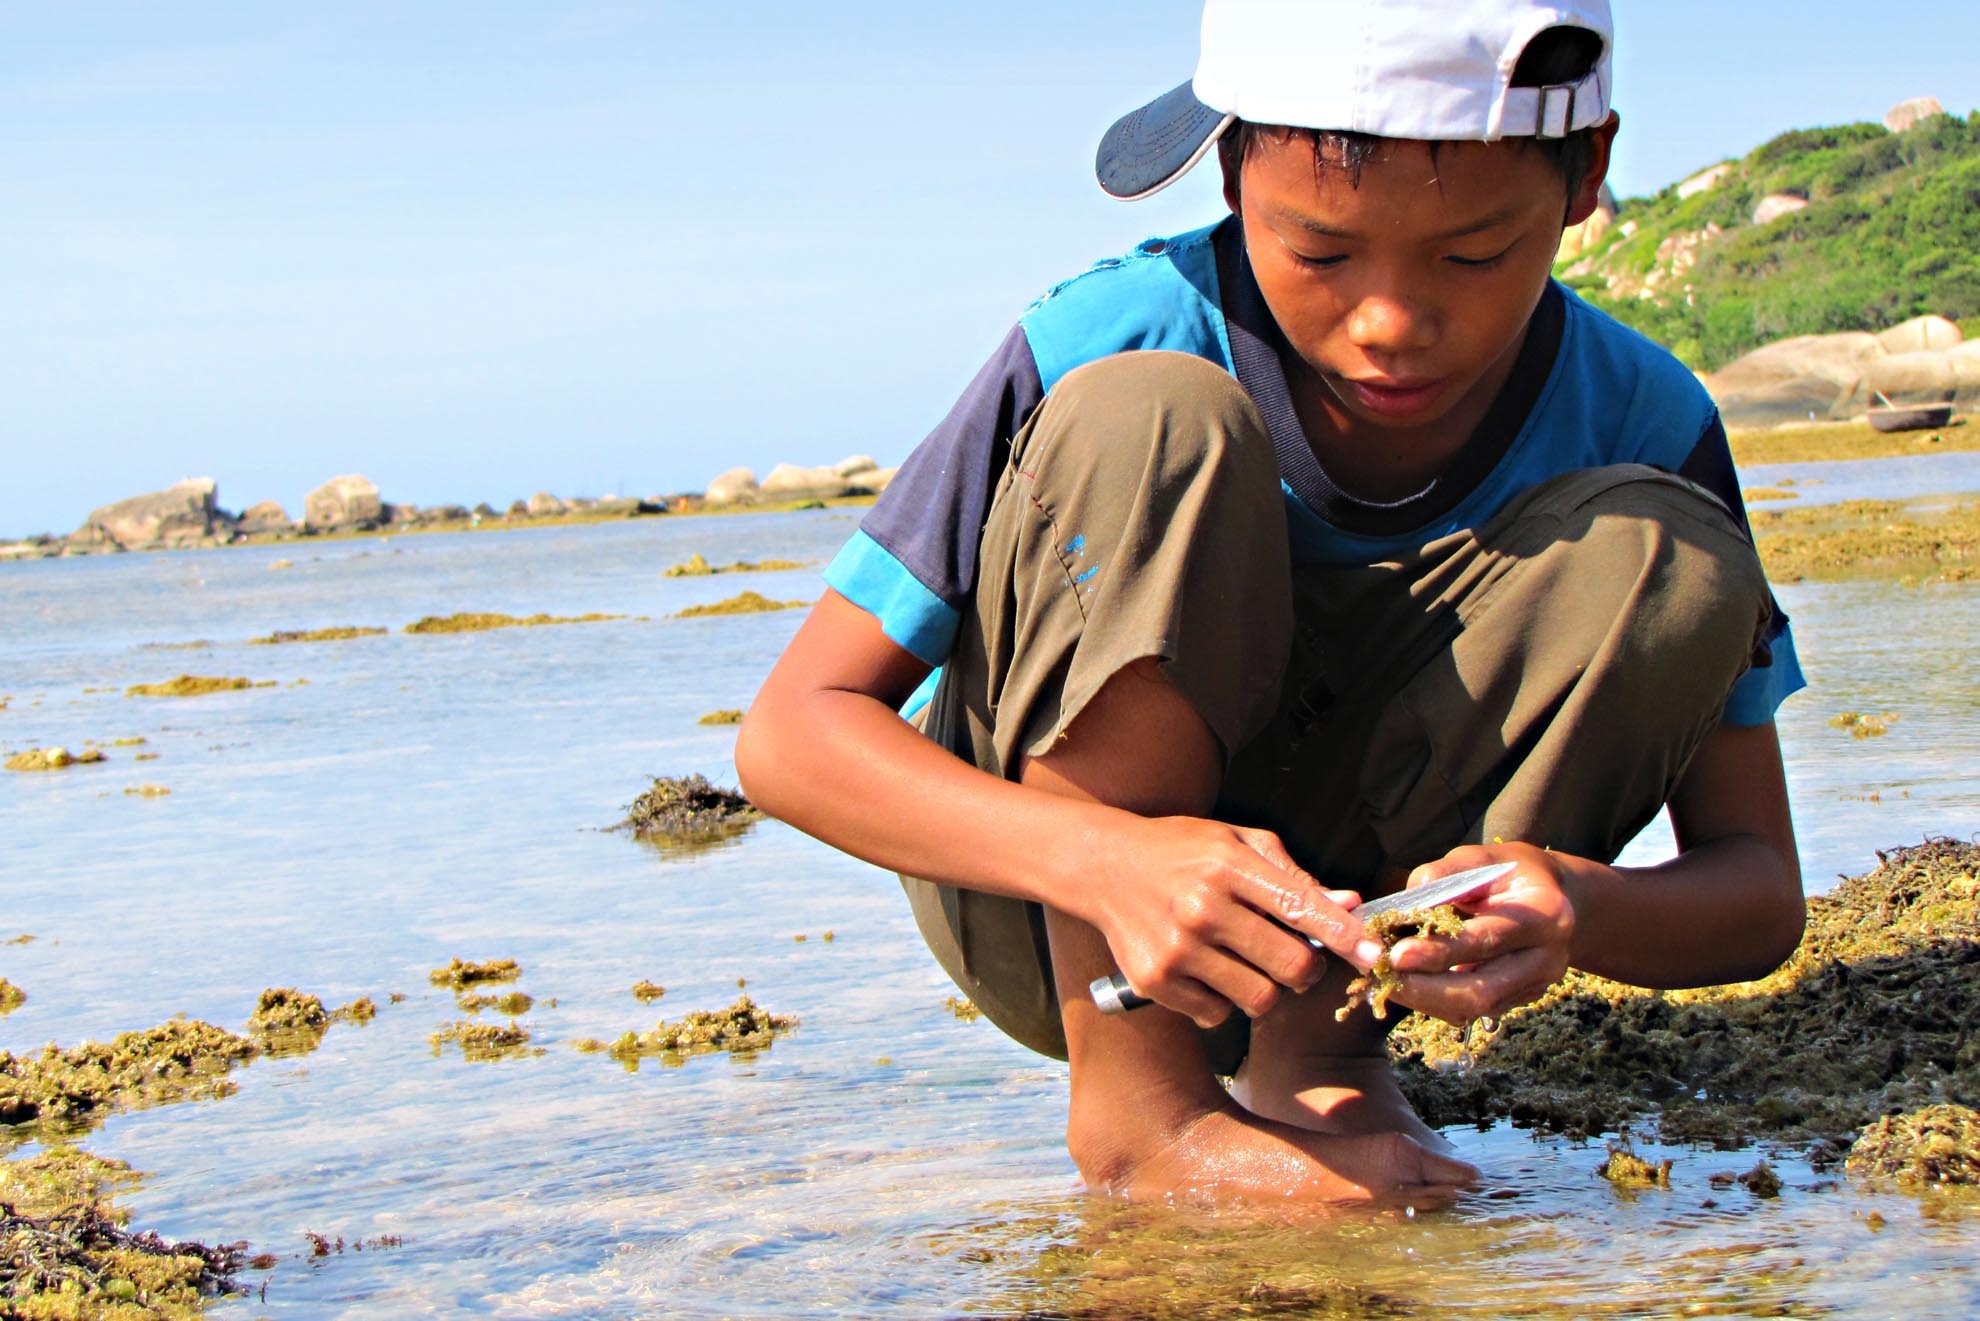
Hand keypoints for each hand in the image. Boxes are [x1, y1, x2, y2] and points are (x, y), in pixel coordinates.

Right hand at [1082, 815, 1381, 1029]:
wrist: (1104, 866)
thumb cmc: (1182, 851)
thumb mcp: (1236, 842)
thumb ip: (1293, 876)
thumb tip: (1348, 905)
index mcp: (1229, 867)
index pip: (1303, 909)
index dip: (1346, 937)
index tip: (1373, 955)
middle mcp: (1202, 909)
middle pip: (1292, 967)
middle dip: (1308, 969)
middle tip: (1298, 957)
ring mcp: (1177, 950)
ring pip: (1260, 999)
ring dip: (1268, 989)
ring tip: (1249, 964)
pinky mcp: (1156, 982)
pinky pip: (1218, 1014)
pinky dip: (1224, 1001)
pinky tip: (1210, 972)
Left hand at [1382, 842, 1587, 1024]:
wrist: (1555, 898)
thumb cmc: (1510, 872)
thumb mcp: (1482, 858)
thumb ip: (1445, 874)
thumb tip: (1408, 897)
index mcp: (1545, 915)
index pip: (1487, 940)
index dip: (1440, 952)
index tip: (1397, 955)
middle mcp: (1546, 958)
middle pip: (1483, 990)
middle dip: (1426, 990)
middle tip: (1382, 977)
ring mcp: (1535, 985)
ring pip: (1475, 1007)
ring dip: (1424, 999)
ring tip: (1385, 980)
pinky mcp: (1519, 1000)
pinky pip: (1473, 1010)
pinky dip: (1434, 1000)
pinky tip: (1405, 984)